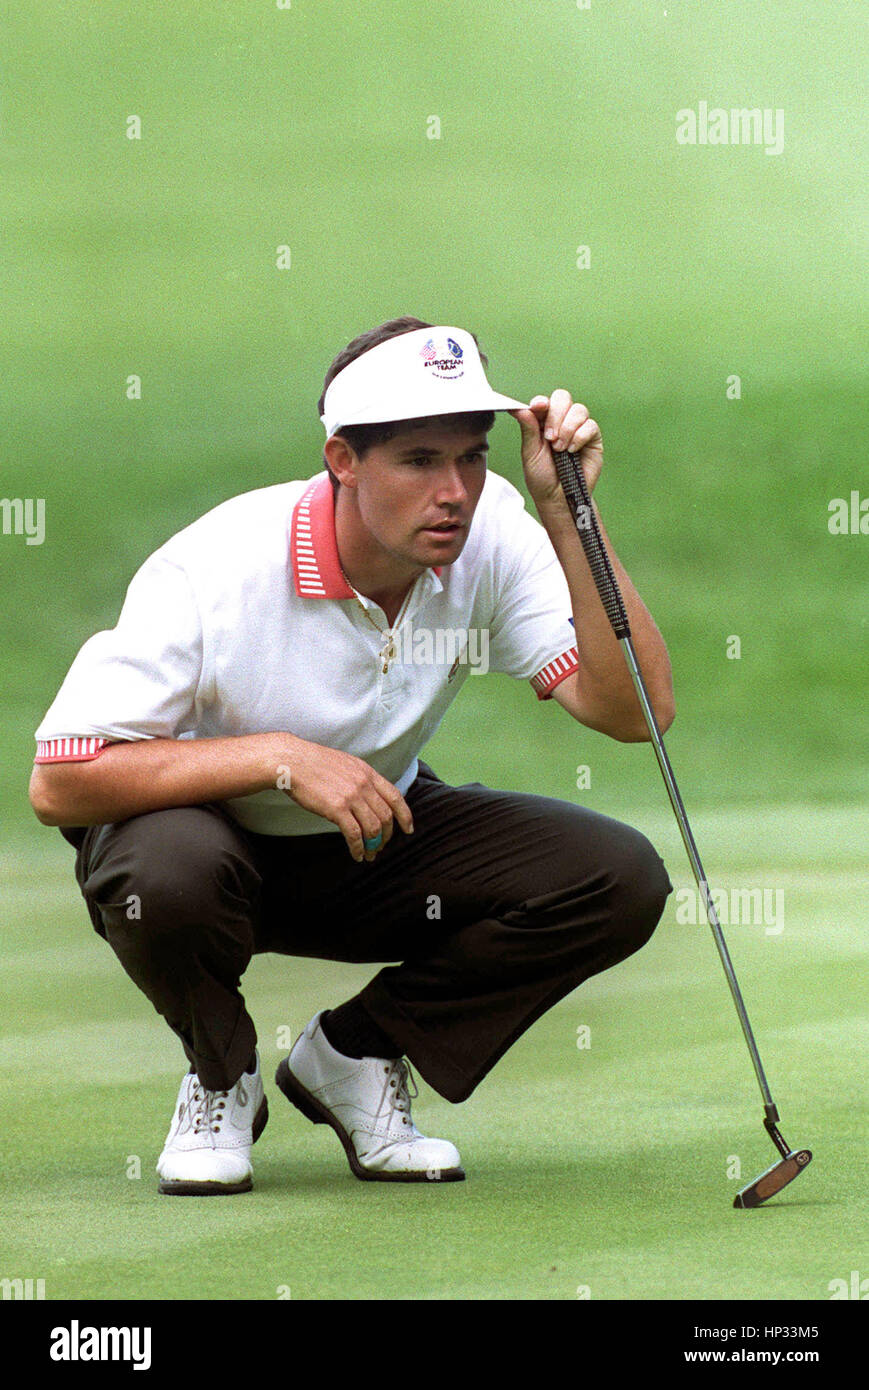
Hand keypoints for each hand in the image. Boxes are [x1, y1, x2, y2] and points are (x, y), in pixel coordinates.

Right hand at [277, 736, 413, 862]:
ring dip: (373, 845)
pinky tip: (356, 854)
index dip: (405, 815)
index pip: (395, 796)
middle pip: (386, 816)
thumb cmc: (313, 763)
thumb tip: (369, 798)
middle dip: (387, 835)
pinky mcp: (337, 808)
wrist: (292, 761)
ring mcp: (351, 796)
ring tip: (369, 854)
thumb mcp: (346, 764)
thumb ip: (360, 779)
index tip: (408, 829)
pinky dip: (358, 848)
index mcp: (367, 772)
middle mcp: (364, 784)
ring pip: (373, 827)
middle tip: (381, 846)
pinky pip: (354, 834)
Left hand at [510, 391, 602, 511]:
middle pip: (563, 398)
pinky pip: (590, 425)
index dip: (542, 402)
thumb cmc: (542, 478)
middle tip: (549, 438)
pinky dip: (579, 437)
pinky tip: (572, 451)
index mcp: (543, 422)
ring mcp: (578, 429)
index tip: (538, 407)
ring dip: (567, 428)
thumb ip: (528, 428)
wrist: (558, 498)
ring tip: (559, 448)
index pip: (545, 402)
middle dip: (556, 415)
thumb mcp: (530, 452)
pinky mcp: (593, 438)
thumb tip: (518, 408)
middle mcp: (562, 422)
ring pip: (579, 409)